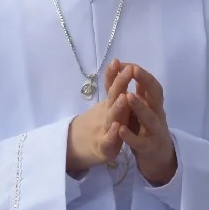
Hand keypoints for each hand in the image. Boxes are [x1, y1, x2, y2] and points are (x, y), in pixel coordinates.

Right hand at [65, 61, 134, 175]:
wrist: (80, 149)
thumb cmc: (101, 124)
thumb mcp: (108, 105)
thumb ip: (114, 88)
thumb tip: (120, 65)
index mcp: (111, 104)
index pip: (112, 86)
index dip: (114, 74)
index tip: (117, 60)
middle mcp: (107, 114)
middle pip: (113, 97)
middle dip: (120, 83)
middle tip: (128, 70)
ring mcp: (104, 130)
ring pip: (111, 117)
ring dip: (117, 107)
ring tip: (123, 96)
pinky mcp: (105, 147)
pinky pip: (109, 140)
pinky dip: (112, 134)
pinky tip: (116, 127)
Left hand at [121, 65, 177, 186]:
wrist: (160, 159)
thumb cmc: (148, 131)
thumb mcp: (144, 110)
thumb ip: (140, 93)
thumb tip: (133, 70)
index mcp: (154, 104)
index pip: (150, 83)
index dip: (140, 72)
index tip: (125, 63)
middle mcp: (158, 114)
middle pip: (155, 94)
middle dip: (145, 81)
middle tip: (133, 70)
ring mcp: (155, 130)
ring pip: (150, 117)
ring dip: (139, 106)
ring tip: (128, 96)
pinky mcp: (149, 147)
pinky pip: (140, 141)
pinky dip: (130, 135)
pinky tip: (120, 129)